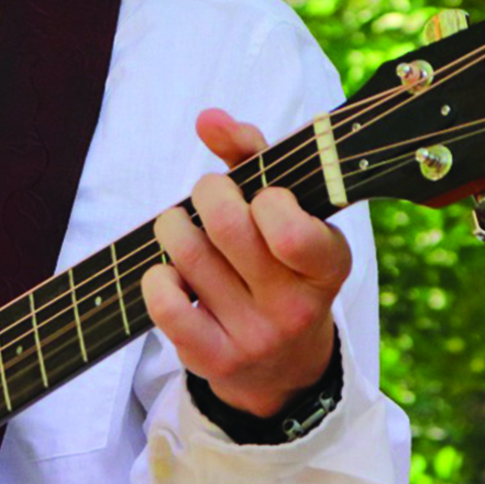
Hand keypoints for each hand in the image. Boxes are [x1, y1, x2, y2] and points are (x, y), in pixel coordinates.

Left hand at [142, 108, 351, 419]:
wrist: (282, 364)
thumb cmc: (278, 261)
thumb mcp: (286, 209)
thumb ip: (252, 155)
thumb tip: (208, 118)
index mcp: (328, 264)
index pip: (291, 228)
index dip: (266, 197)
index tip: (263, 196)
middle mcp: (297, 307)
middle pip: (226, 226)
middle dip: (207, 192)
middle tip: (209, 196)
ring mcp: (255, 338)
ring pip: (188, 254)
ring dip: (173, 224)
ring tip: (181, 226)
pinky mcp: (215, 361)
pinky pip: (164, 305)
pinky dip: (156, 276)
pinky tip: (171, 273)